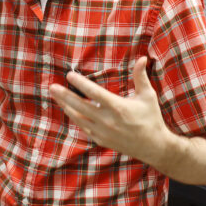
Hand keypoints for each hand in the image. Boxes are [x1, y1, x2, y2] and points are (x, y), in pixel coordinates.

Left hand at [50, 57, 179, 166]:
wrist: (153, 147)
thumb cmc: (151, 119)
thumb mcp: (148, 96)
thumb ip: (140, 77)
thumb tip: (142, 58)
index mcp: (118, 107)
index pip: (94, 93)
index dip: (80, 83)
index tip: (69, 75)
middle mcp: (107, 120)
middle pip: (80, 106)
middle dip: (64, 96)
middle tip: (52, 87)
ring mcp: (102, 132)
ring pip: (78, 118)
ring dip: (66, 106)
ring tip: (56, 96)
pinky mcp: (100, 140)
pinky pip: (83, 127)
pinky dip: (75, 118)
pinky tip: (68, 109)